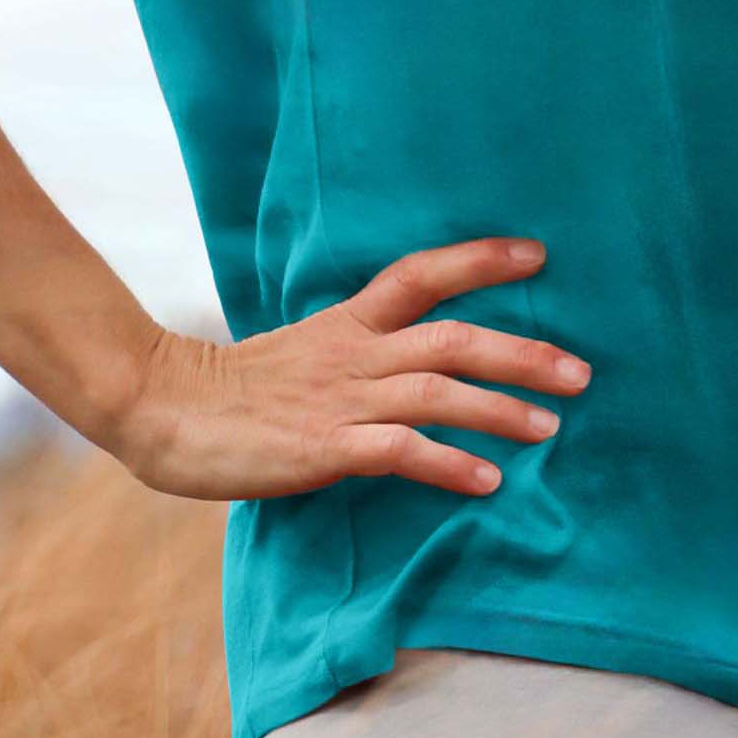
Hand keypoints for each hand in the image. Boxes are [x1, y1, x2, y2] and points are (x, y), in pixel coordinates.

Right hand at [101, 235, 587, 504]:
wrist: (154, 406)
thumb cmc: (226, 393)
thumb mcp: (299, 357)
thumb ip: (351, 360)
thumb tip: (406, 373)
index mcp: (345, 325)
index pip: (420, 275)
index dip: (480, 261)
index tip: (538, 256)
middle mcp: (352, 354)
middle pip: (452, 337)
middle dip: (523, 351)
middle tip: (583, 372)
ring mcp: (338, 400)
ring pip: (437, 390)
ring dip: (500, 408)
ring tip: (551, 427)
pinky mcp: (321, 447)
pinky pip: (398, 450)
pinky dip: (447, 463)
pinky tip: (487, 482)